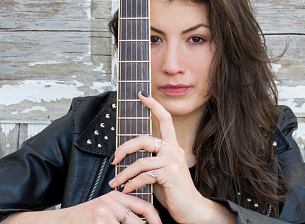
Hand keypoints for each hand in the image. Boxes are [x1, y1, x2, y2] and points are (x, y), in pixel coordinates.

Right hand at [0, 191, 160, 223]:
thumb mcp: (103, 210)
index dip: (156, 219)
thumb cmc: (84, 219)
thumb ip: (121, 211)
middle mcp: (111, 201)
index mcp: (115, 196)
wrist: (61, 222)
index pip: (144, 206)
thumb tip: (144, 221)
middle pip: (139, 220)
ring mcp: (104, 212)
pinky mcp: (99, 221)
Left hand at [109, 92, 214, 223]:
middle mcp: (174, 149)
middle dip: (124, 148)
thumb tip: (127, 158)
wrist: (191, 209)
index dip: (154, 105)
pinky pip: (144, 176)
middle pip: (144, 139)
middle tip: (113, 160)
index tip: (142, 94)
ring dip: (124, 174)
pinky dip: (132, 184)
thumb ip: (149, 161)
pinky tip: (126, 190)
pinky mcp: (170, 173)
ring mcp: (173, 161)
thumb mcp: (159, 173)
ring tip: (115, 183)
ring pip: (140, 162)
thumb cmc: (173, 192)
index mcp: (172, 146)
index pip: (165, 119)